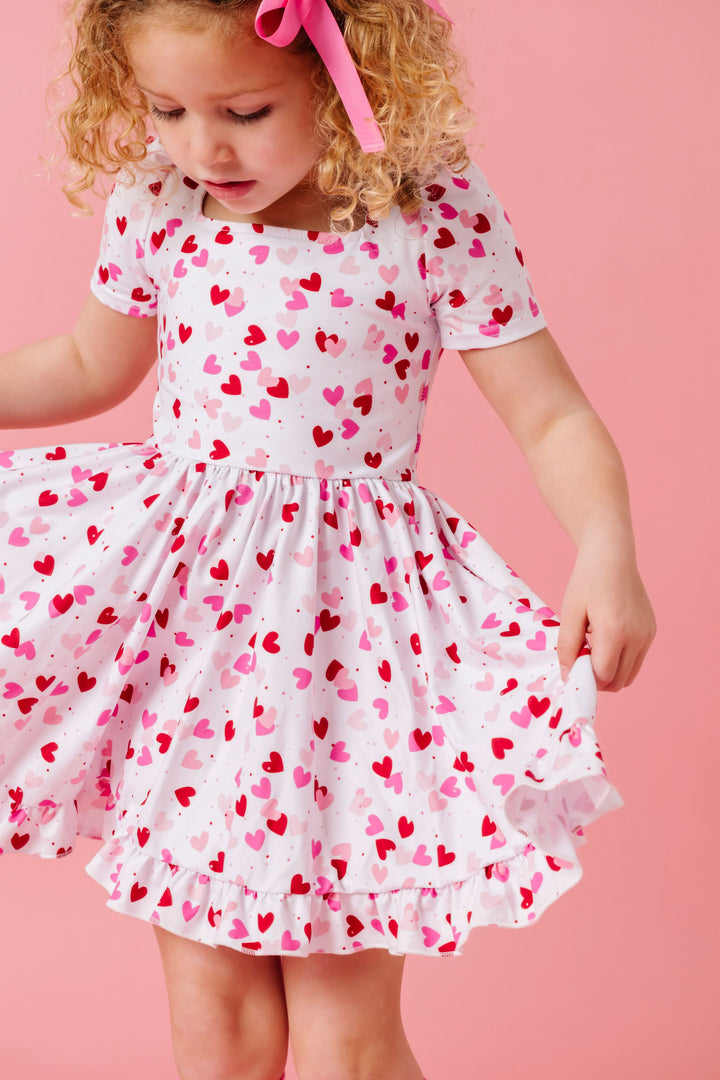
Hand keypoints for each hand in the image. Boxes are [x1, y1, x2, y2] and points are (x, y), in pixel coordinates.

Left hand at [557, 534, 655, 691]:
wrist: (612, 557)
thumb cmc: (587, 581)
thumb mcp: (570, 612)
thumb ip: (568, 646)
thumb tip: (569, 676)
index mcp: (614, 631)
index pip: (603, 676)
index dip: (584, 677)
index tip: (572, 664)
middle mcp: (637, 636)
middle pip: (618, 681)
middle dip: (597, 679)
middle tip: (581, 658)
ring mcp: (647, 634)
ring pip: (630, 675)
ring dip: (610, 672)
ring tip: (593, 649)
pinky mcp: (651, 631)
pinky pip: (636, 659)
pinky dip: (621, 660)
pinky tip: (606, 640)